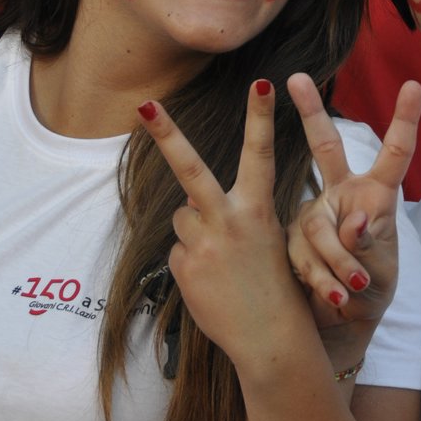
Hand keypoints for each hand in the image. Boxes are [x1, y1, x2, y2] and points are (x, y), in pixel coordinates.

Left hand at [137, 81, 307, 369]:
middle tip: (145, 105)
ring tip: (221, 264)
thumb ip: (230, 217)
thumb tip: (188, 208)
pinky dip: (191, 265)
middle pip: (191, 170)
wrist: (271, 338)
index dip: (260, 117)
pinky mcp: (184, 267)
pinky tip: (212, 284)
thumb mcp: (267, 242)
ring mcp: (203, 244)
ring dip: (195, 233)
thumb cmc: (276, 287)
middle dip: (168, 135)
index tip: (262, 82)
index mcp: (259, 210)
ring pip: (183, 217)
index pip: (261, 155)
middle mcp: (230, 221)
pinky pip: (179, 252)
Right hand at [285, 75, 420, 337]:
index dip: (404, 121)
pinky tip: (335, 294)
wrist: (342, 322)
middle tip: (296, 78)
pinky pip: (302, 252)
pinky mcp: (290, 238)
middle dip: (310, 111)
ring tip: (354, 287)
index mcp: (376, 197)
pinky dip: (321, 277)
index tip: (413, 86)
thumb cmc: (373, 291)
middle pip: (326, 147)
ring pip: (318, 225)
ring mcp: (312, 215)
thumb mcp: (381, 272)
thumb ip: (368, 247)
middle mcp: (341, 195)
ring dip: (337, 261)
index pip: (394, 155)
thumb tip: (352, 221)